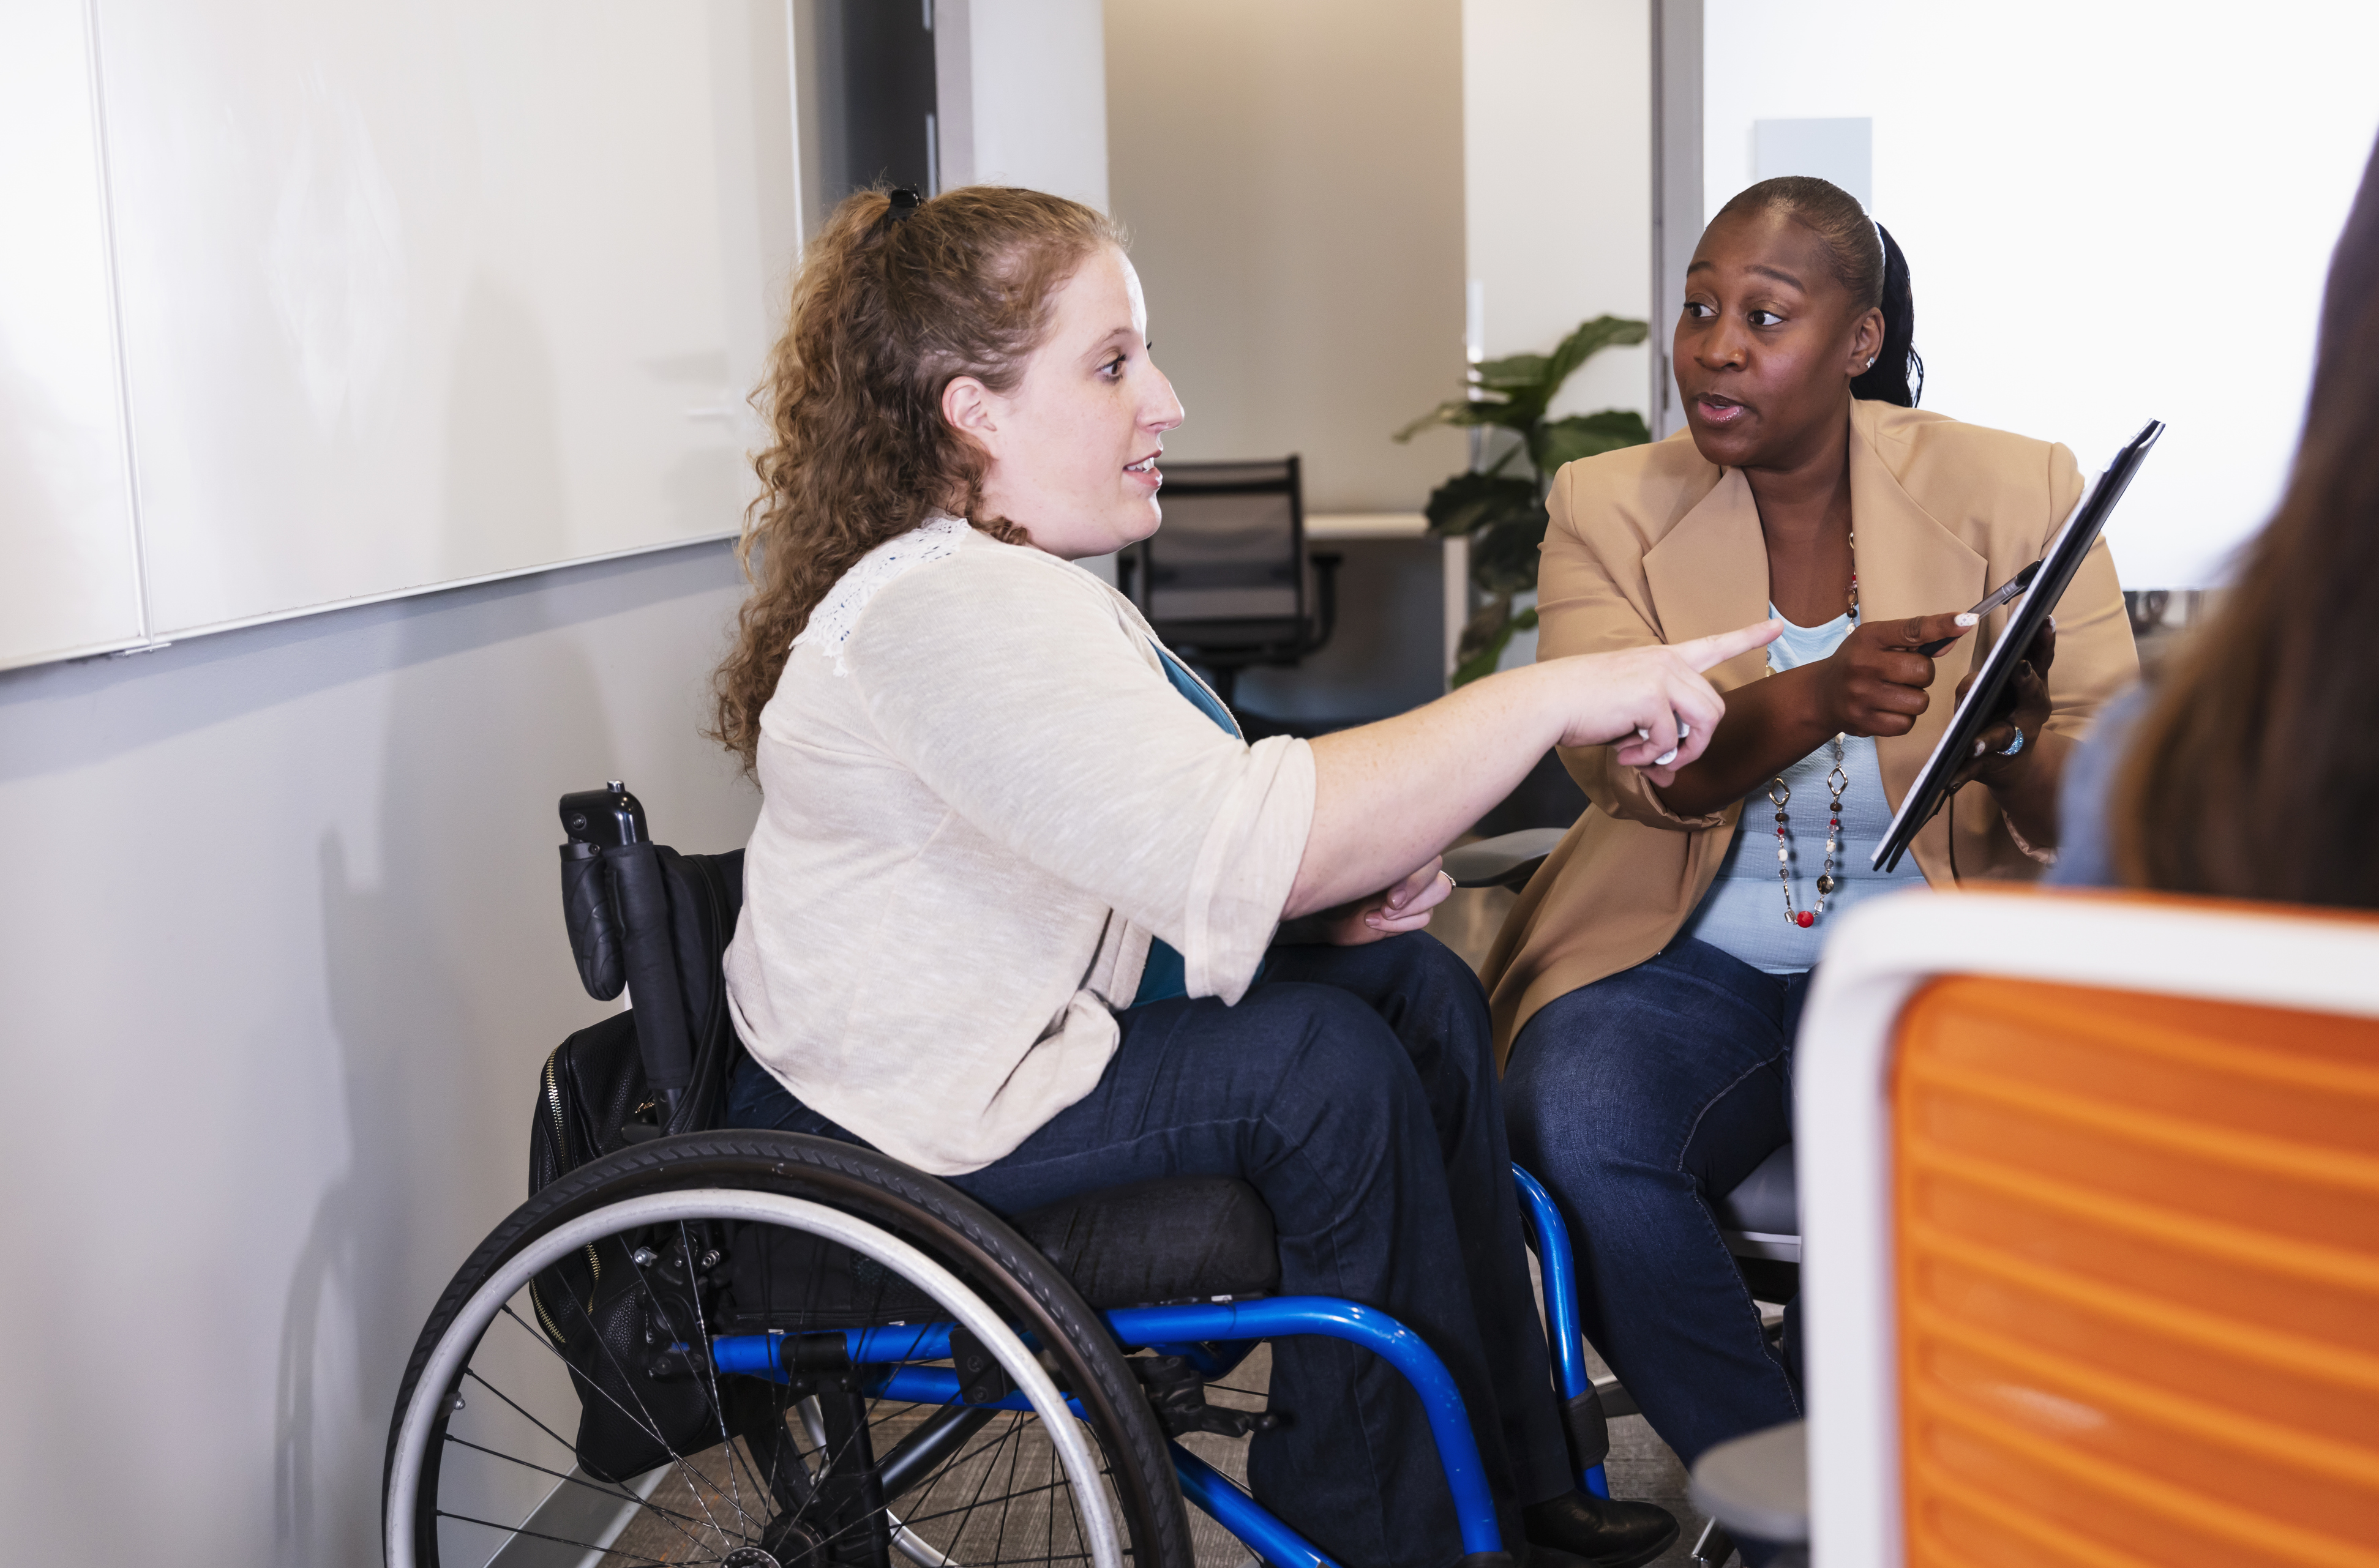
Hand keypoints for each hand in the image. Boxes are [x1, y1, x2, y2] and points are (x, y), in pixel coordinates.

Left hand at [1316, 858, 1453, 945]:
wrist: (1322, 913)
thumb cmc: (1331, 884)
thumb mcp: (1345, 867)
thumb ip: (1369, 856)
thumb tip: (1387, 847)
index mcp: (1398, 847)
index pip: (1428, 852)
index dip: (1416, 878)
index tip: (1390, 895)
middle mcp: (1410, 866)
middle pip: (1438, 875)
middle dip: (1415, 894)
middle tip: (1387, 905)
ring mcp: (1414, 890)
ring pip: (1438, 892)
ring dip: (1408, 911)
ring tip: (1377, 914)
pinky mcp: (1411, 913)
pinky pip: (1424, 917)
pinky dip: (1400, 924)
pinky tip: (1373, 921)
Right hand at [1550, 618, 1783, 786]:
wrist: (1548, 701)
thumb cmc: (1580, 708)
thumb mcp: (1627, 724)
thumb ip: (1655, 744)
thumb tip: (1670, 779)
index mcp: (1663, 658)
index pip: (1714, 644)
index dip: (1748, 636)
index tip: (1776, 627)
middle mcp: (1668, 662)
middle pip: (1715, 709)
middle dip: (1697, 745)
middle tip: (1665, 761)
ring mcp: (1662, 676)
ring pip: (1704, 723)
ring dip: (1679, 752)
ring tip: (1645, 759)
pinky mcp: (1652, 696)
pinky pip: (1670, 741)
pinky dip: (1649, 756)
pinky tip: (1624, 752)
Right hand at [1809, 612, 1975, 737]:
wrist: (1821, 694)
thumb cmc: (1856, 663)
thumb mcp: (1877, 641)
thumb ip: (1914, 639)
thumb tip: (1950, 641)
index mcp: (1869, 638)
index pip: (1912, 629)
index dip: (1942, 626)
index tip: (1966, 621)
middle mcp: (1863, 665)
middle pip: (1923, 671)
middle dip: (1922, 674)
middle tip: (1904, 674)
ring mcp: (1862, 696)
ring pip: (1919, 702)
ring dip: (1914, 699)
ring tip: (1895, 693)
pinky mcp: (1864, 722)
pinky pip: (1906, 724)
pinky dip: (1903, 719)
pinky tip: (1888, 709)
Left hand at [1950, 618, 2056, 789]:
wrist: (2011, 760)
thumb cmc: (2006, 708)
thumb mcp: (2005, 683)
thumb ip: (1996, 669)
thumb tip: (1979, 672)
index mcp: (2033, 686)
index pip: (2041, 657)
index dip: (2044, 640)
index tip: (2044, 621)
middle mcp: (2030, 711)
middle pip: (2032, 694)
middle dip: (2027, 681)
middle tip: (2019, 667)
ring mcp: (2014, 739)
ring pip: (2003, 736)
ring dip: (1989, 738)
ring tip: (1975, 743)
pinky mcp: (1992, 762)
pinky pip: (1976, 768)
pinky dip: (1963, 772)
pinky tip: (1949, 779)